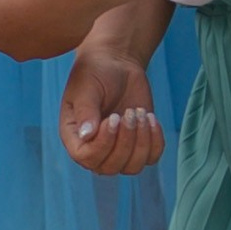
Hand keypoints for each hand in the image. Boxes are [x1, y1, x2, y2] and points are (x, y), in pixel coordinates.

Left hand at [0, 0, 86, 61]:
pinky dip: (58, 23)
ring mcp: (40, 53)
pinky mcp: (62, 49)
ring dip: (40, 21)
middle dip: (20, 18)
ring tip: (48, 1)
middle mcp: (15, 52)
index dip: (2, 6)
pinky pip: (57, 35)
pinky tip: (62, 9)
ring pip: (37, 34)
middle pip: (14, 32)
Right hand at [59, 29, 164, 176]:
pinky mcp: (139, 144)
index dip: (104, 144)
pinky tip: (151, 117)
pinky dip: (156, 142)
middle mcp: (94, 147)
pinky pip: (151, 158)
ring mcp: (117, 149)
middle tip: (129, 112)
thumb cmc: (96, 71)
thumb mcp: (87, 87)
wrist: (117, 62)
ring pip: (132, 167)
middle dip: (125, 141)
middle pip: (110, 167)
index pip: (86, 157)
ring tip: (139, 113)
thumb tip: (87, 135)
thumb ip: (86, 111)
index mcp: (74, 136)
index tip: (114, 118)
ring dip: (141, 142)